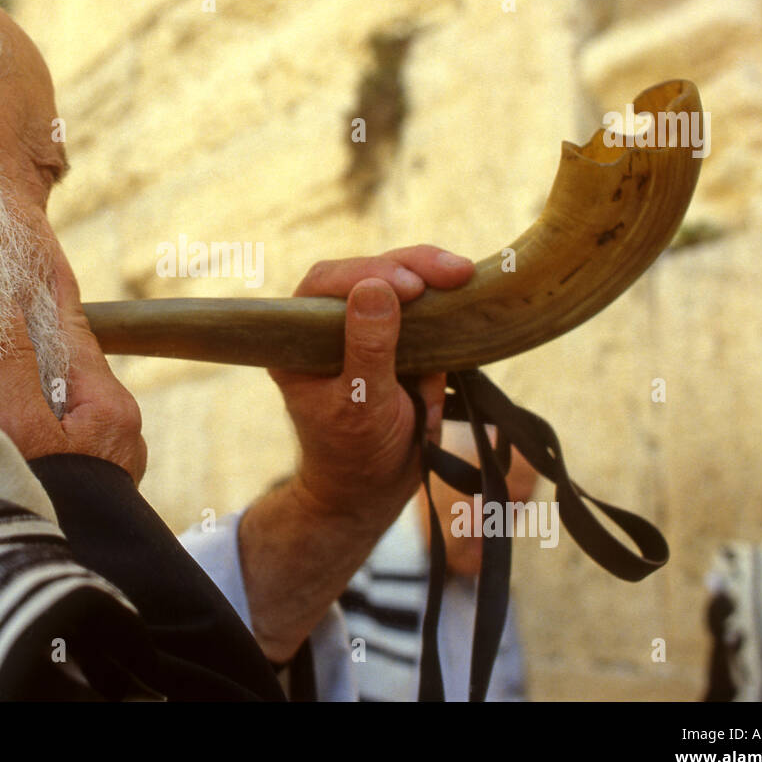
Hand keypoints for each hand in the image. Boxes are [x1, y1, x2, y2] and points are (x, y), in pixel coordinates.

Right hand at [0, 246, 147, 481]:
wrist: (58, 571)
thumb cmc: (40, 498)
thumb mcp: (16, 425)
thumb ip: (11, 365)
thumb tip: (7, 311)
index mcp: (108, 405)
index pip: (75, 331)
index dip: (51, 295)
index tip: (41, 259)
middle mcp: (120, 424)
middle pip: (71, 362)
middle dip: (35, 339)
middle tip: (3, 309)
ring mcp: (112, 452)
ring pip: (66, 395)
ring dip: (33, 377)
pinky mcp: (97, 475)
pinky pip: (65, 425)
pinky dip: (38, 410)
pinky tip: (10, 411)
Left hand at [268, 245, 474, 533]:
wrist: (374, 493)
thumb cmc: (354, 454)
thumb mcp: (361, 404)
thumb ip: (367, 347)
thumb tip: (375, 287)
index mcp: (300, 337)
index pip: (327, 281)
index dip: (368, 272)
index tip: (411, 286)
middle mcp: (330, 325)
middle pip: (372, 274)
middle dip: (416, 269)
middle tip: (460, 272)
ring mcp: (367, 332)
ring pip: (404, 290)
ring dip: (437, 297)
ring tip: (461, 295)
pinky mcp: (400, 343)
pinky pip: (427, 321)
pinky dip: (445, 336)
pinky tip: (442, 367)